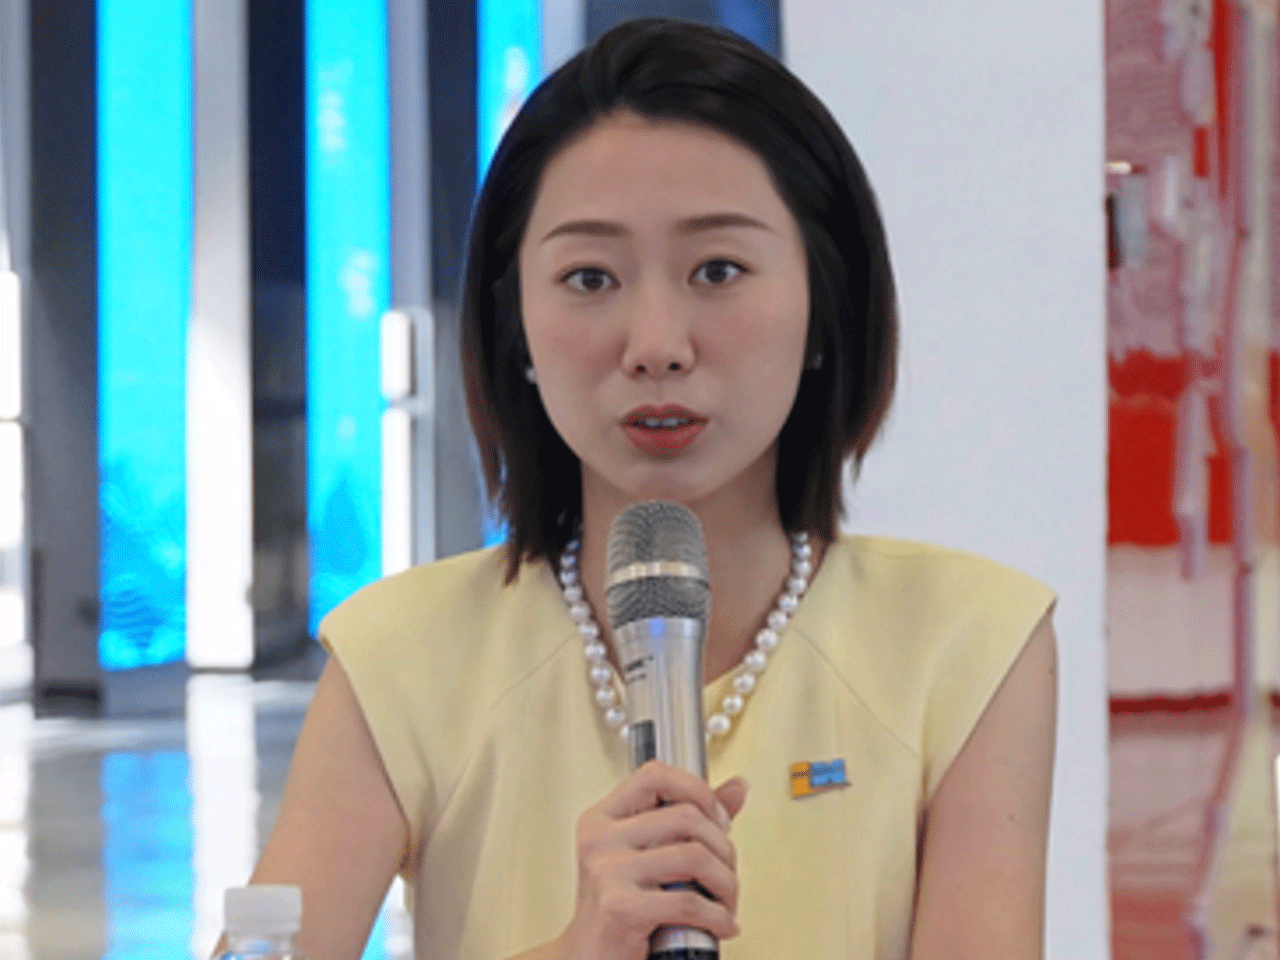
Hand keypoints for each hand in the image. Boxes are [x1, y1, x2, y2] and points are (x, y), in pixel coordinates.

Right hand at [555, 761, 748, 959]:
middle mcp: (600, 839)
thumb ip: (692, 819)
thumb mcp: (650, 856)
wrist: (590, 959)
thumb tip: (737, 787)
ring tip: (726, 903)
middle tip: (727, 874)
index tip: (719, 819)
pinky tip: (720, 925)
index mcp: (603, 818)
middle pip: (686, 817)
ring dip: (726, 885)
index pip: (654, 775)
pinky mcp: (619, 906)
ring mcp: (607, 870)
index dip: (697, 789)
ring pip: (694, 856)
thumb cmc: (621, 911)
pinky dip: (718, 917)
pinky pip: (689, 902)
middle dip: (724, 849)